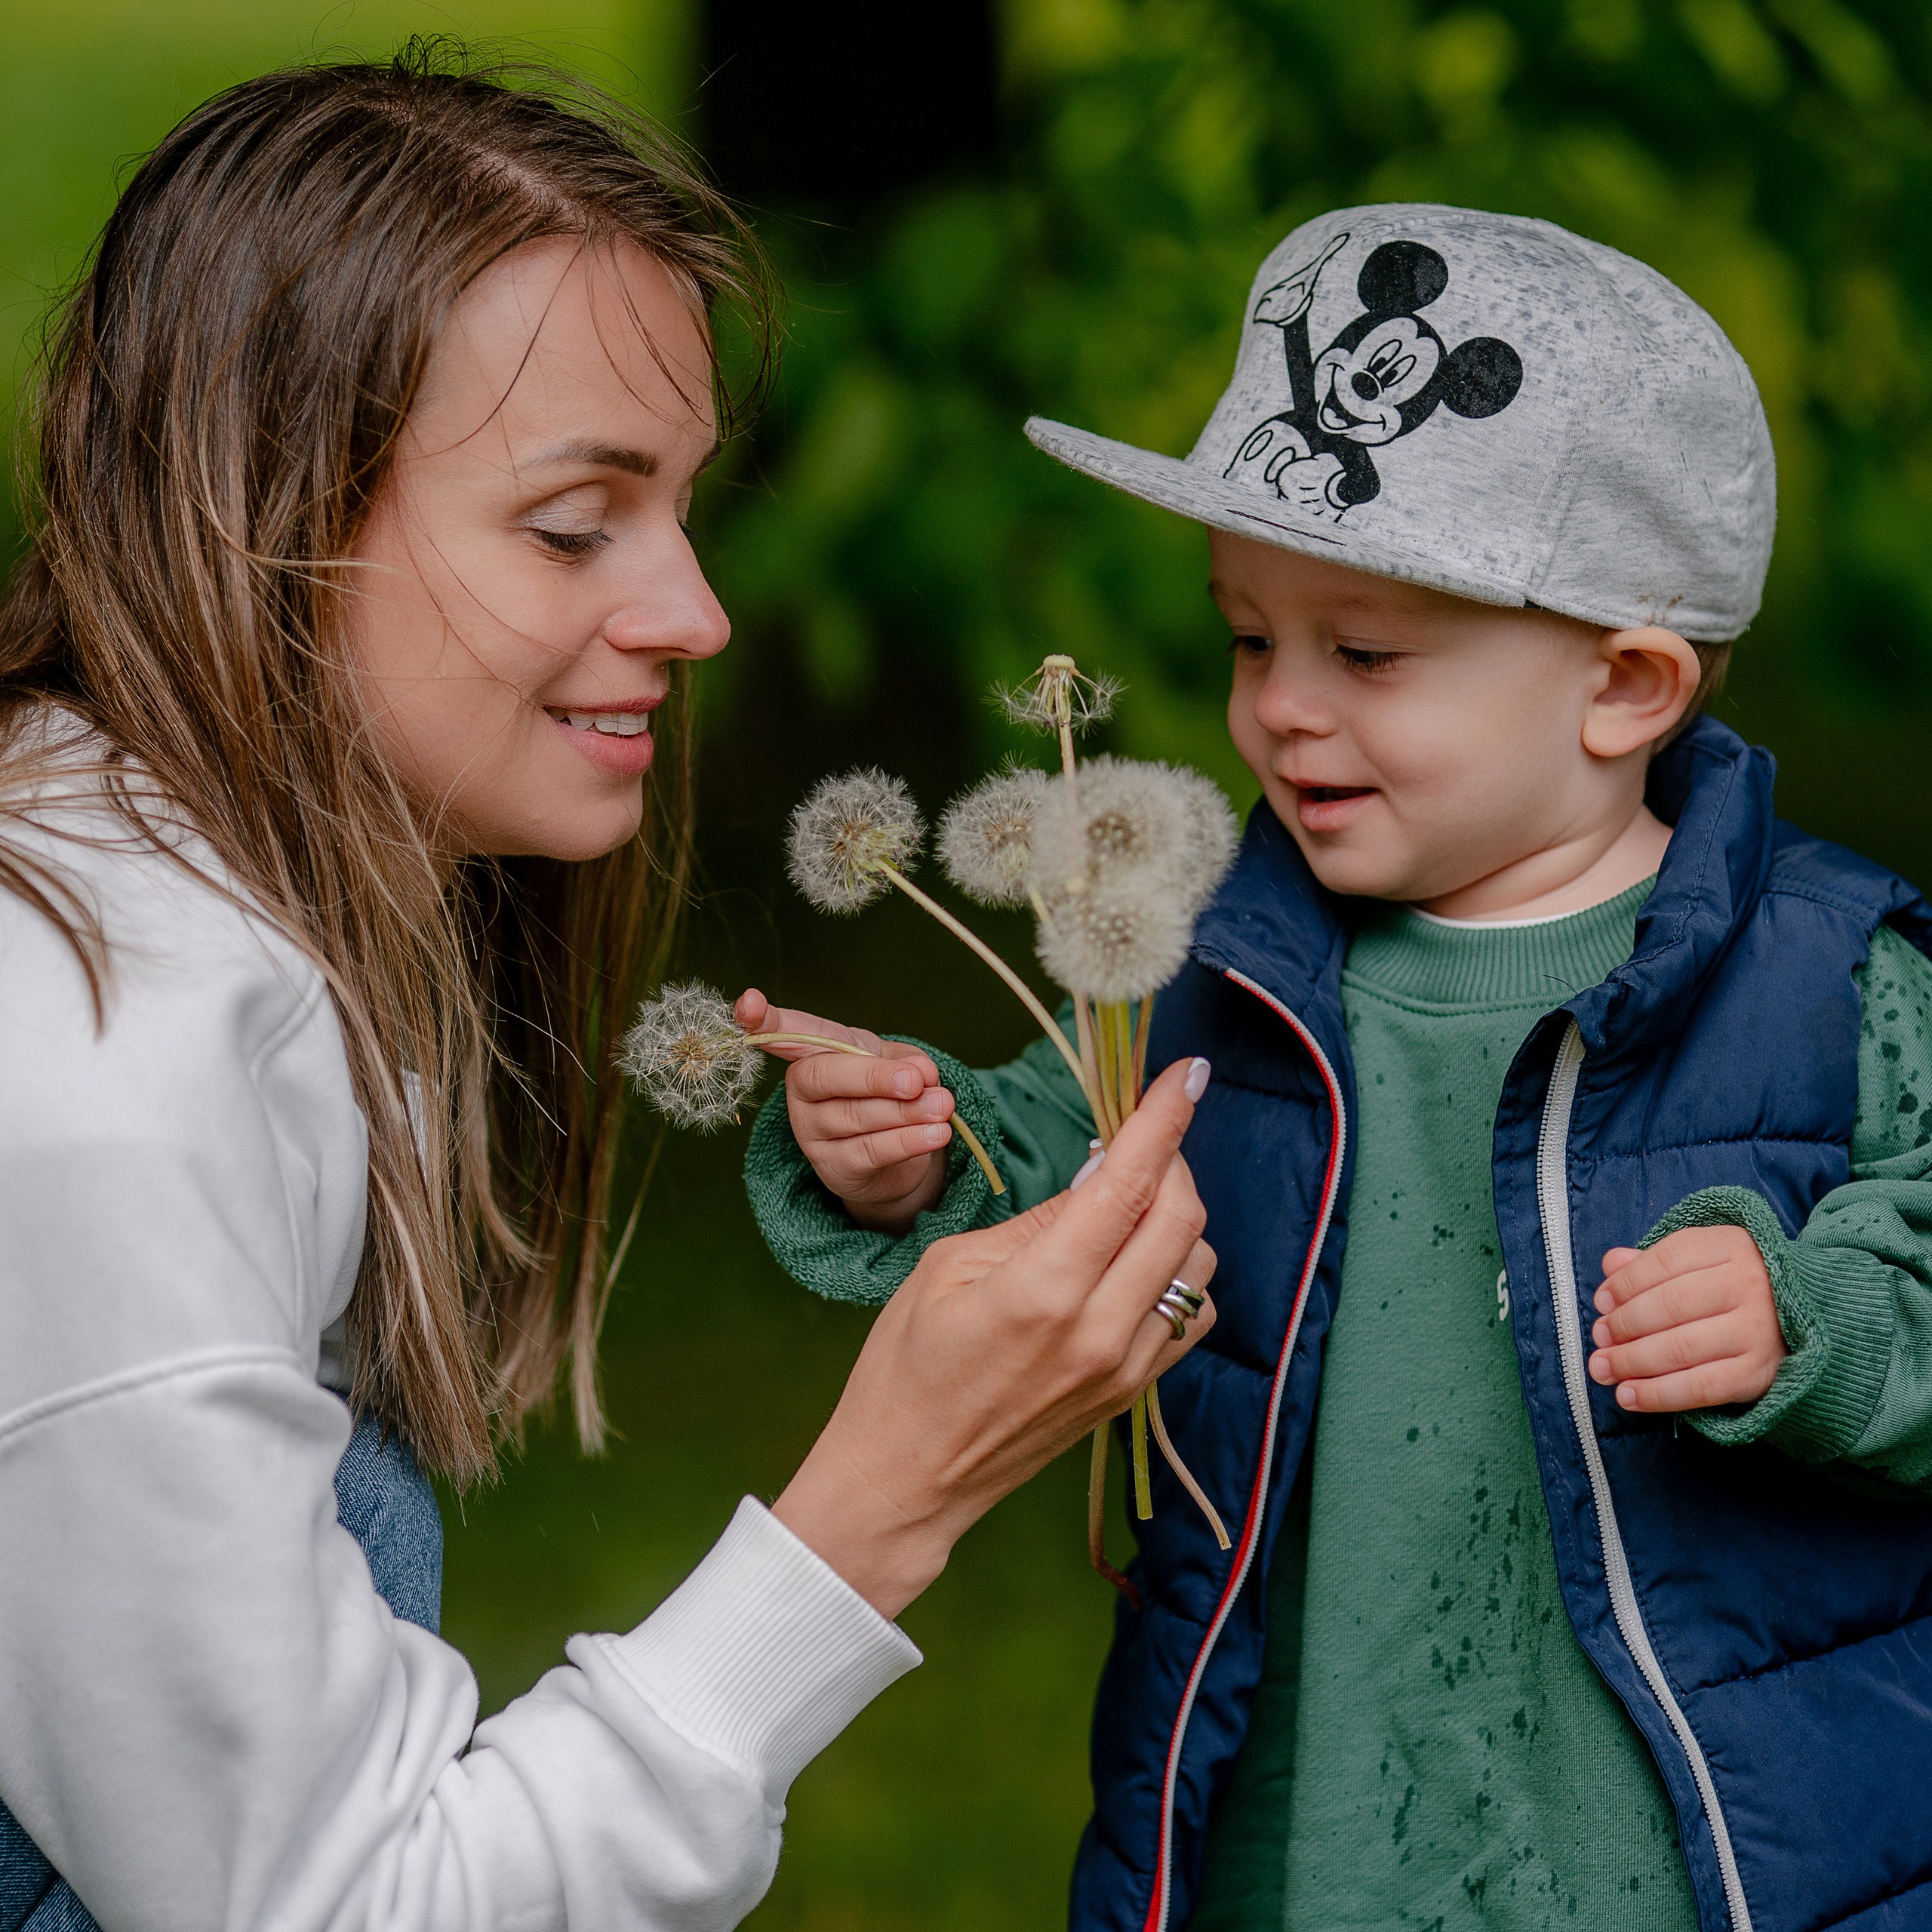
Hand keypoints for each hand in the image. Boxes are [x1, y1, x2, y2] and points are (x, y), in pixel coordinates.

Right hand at [735, 988, 953, 1232]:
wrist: (898, 1154)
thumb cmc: (889, 1092)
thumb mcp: (900, 1065)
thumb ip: (909, 1064)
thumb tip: (921, 1075)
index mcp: (813, 1053)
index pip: (784, 1033)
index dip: (765, 1019)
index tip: (749, 1004)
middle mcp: (801, 1092)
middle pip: (826, 1077)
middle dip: (874, 1078)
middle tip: (917, 1080)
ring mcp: (812, 1132)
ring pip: (855, 1117)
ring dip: (905, 1112)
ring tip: (942, 1106)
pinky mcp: (833, 1168)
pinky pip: (870, 1152)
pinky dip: (907, 1141)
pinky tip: (936, 1134)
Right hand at [773, 1056, 1217, 1617]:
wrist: (908, 1479)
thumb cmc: (906, 1367)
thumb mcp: (948, 1268)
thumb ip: (1035, 1220)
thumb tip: (1099, 1175)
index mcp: (1043, 1291)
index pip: (1128, 1184)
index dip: (1164, 1118)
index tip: (1188, 1072)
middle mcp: (1099, 1332)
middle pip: (1181, 1218)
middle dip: (1173, 1159)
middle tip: (1142, 1136)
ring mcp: (1124, 1369)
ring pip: (1198, 1266)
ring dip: (1176, 1218)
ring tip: (1128, 1203)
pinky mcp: (1132, 1394)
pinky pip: (1190, 1317)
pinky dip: (1179, 1274)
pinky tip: (1136, 1263)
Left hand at [1589, 1226, 1786, 1412]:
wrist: (1802, 1319)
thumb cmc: (1730, 1286)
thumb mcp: (1698, 1260)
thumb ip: (1652, 1262)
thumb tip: (1610, 1263)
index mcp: (1730, 1246)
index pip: (1667, 1260)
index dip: (1626, 1282)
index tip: (1601, 1302)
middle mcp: (1749, 1285)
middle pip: (1671, 1305)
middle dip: (1624, 1325)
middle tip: (1599, 1338)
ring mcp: (1758, 1330)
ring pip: (1681, 1348)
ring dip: (1632, 1361)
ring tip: (1603, 1368)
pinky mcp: (1759, 1372)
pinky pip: (1700, 1387)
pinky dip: (1658, 1394)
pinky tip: (1628, 1396)